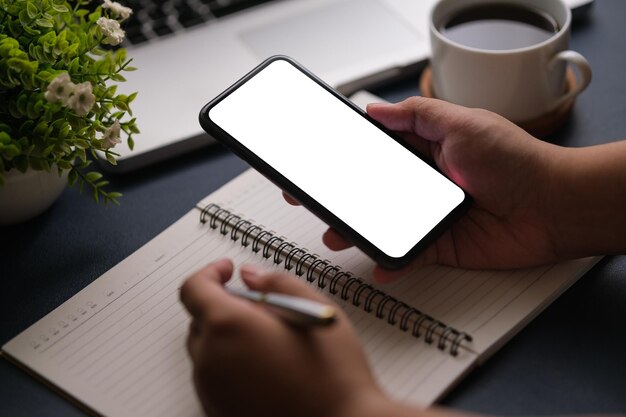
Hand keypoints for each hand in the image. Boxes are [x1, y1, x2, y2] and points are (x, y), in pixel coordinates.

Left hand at [180, 259, 389, 416]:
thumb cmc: (334, 375)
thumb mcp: (313, 308)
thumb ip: (276, 282)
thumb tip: (251, 276)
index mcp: (228, 327)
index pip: (194, 288)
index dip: (210, 273)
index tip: (228, 270)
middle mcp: (211, 360)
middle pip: (200, 320)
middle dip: (225, 305)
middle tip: (262, 308)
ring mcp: (211, 391)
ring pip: (208, 350)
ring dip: (229, 337)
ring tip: (274, 343)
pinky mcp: (217, 411)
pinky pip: (215, 377)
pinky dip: (232, 364)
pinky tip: (269, 369)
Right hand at [287, 97, 565, 280]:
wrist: (553, 206)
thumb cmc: (516, 160)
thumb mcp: (463, 122)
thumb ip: (417, 115)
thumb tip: (377, 110)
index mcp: (426, 151)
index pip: (376, 154)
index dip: (345, 158)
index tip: (318, 161)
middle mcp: (424, 183)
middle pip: (371, 192)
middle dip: (340, 198)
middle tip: (311, 200)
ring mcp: (430, 216)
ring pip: (383, 225)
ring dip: (357, 232)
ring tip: (336, 234)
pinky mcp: (441, 246)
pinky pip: (409, 256)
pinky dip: (392, 264)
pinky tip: (378, 265)